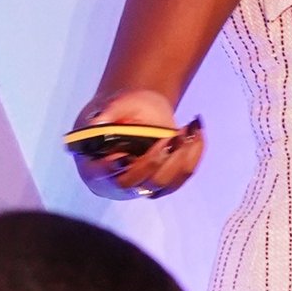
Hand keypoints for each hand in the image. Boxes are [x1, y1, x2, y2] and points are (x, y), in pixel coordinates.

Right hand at [70, 87, 204, 196]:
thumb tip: (98, 123)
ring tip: (184, 130)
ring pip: (164, 183)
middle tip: (168, 137)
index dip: (109, 170)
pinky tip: (195, 131)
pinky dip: (194, 152)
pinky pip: (183, 174)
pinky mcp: (166, 182)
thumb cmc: (121, 112)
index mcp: (96, 167)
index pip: (100, 176)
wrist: (138, 115)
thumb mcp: (115, 104)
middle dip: (154, 160)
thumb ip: (108, 111)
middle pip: (137, 183)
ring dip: (179, 156)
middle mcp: (119, 181)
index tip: (123, 156)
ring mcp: (143, 186)